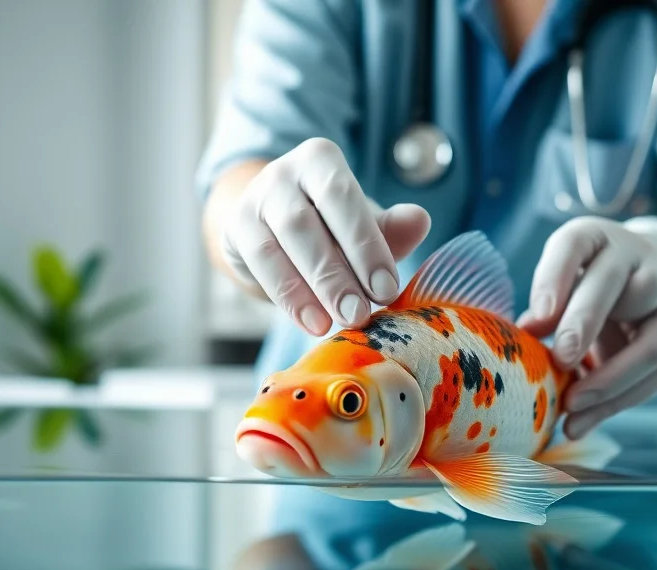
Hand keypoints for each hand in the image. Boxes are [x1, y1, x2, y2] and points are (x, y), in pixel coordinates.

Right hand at [216, 138, 431, 334]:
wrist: (273, 226)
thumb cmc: (330, 224)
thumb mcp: (363, 223)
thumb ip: (391, 226)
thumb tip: (420, 220)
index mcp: (320, 159)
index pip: (341, 196)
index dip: (364, 244)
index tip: (386, 288)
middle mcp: (282, 173)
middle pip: (306, 223)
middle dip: (336, 273)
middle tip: (361, 314)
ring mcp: (253, 200)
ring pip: (279, 245)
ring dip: (311, 288)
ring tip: (338, 322)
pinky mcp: (235, 231)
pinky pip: (261, 265)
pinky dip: (289, 297)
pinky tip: (312, 322)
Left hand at [517, 216, 656, 438]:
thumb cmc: (599, 275)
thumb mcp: (570, 273)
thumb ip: (549, 298)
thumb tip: (526, 333)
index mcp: (600, 238)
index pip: (575, 245)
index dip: (555, 279)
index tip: (538, 317)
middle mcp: (642, 262)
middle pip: (613, 288)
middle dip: (584, 324)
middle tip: (559, 359)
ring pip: (648, 345)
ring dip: (607, 382)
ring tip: (570, 407)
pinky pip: (656, 377)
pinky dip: (618, 404)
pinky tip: (583, 422)